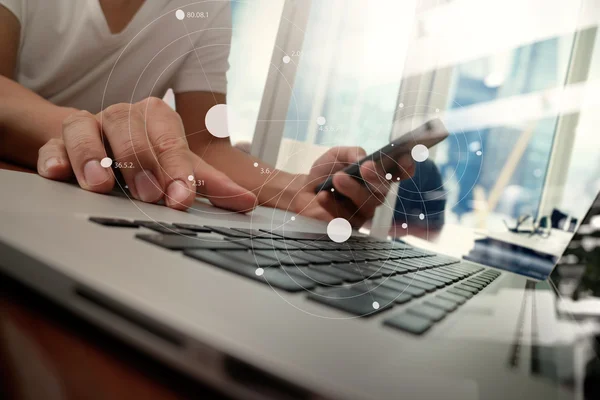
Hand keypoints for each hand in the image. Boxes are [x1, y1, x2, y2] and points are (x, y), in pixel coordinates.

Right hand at [37, 98, 255, 211]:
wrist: (102, 143)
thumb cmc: (148, 156)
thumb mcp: (180, 168)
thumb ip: (211, 185)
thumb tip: (248, 202)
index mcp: (157, 118)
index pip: (170, 141)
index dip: (177, 168)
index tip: (182, 197)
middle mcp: (123, 117)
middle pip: (129, 131)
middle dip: (139, 163)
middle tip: (148, 195)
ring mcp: (90, 126)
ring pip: (85, 130)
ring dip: (92, 157)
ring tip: (100, 186)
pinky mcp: (58, 140)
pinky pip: (52, 144)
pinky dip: (54, 157)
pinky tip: (56, 172)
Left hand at [292, 146, 414, 226]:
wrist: (303, 190)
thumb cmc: (325, 172)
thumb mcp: (337, 155)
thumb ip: (352, 153)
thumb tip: (362, 159)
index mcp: (378, 176)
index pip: (399, 173)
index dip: (406, 166)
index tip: (404, 157)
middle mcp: (375, 195)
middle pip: (383, 190)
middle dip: (376, 178)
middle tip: (365, 167)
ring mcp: (363, 213)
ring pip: (366, 205)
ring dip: (353, 190)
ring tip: (337, 178)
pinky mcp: (347, 227)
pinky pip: (345, 218)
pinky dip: (332, 205)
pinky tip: (323, 195)